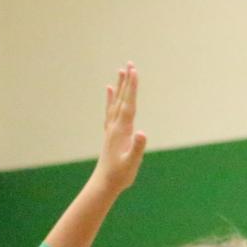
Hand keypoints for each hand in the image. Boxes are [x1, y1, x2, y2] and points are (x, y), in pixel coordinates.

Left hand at [90, 64, 148, 193]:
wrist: (104, 183)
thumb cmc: (120, 175)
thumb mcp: (132, 162)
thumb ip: (137, 148)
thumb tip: (142, 133)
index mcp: (122, 130)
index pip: (129, 104)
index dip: (132, 87)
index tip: (134, 71)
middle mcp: (115, 125)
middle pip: (122, 98)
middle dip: (127, 81)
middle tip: (129, 63)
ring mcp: (111, 128)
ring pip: (116, 102)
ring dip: (119, 86)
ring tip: (121, 71)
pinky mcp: (110, 133)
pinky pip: (110, 111)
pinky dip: (110, 99)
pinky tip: (109, 91)